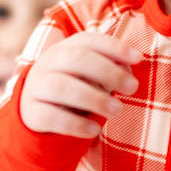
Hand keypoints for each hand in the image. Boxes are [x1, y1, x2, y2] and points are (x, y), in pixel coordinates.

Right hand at [20, 33, 140, 138]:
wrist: (35, 112)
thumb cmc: (72, 89)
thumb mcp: (88, 76)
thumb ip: (109, 71)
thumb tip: (129, 72)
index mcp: (64, 49)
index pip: (89, 41)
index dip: (114, 47)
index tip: (138, 58)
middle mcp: (48, 63)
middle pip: (77, 60)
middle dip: (108, 72)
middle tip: (133, 88)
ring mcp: (37, 87)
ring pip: (63, 87)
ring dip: (94, 98)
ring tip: (117, 110)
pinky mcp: (33, 113)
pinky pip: (52, 117)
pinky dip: (75, 124)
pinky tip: (94, 130)